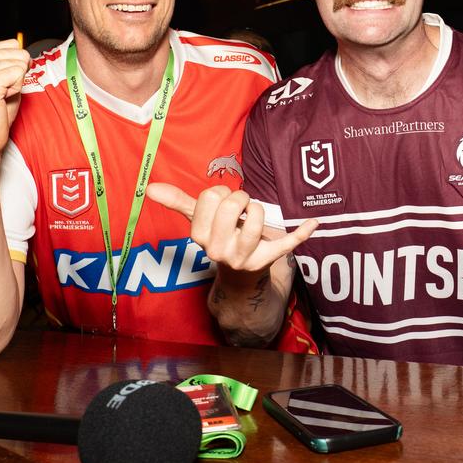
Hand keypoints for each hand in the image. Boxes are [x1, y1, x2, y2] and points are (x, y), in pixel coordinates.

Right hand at [0, 40, 30, 159]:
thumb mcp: (4, 79)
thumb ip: (13, 62)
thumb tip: (28, 53)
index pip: (14, 44)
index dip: (17, 66)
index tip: (4, 83)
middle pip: (20, 53)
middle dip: (19, 76)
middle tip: (3, 93)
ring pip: (20, 64)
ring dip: (16, 84)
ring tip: (0, 97)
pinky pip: (18, 75)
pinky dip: (16, 90)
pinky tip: (1, 100)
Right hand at [146, 183, 315, 272]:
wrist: (239, 274)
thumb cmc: (220, 237)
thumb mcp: (199, 220)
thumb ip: (178, 202)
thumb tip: (148, 188)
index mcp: (201, 236)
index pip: (211, 197)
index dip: (221, 193)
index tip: (222, 204)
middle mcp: (219, 249)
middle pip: (232, 204)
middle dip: (240, 197)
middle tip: (240, 208)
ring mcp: (244, 256)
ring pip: (255, 218)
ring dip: (258, 209)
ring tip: (253, 217)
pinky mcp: (268, 260)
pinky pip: (287, 244)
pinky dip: (302, 232)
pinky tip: (314, 223)